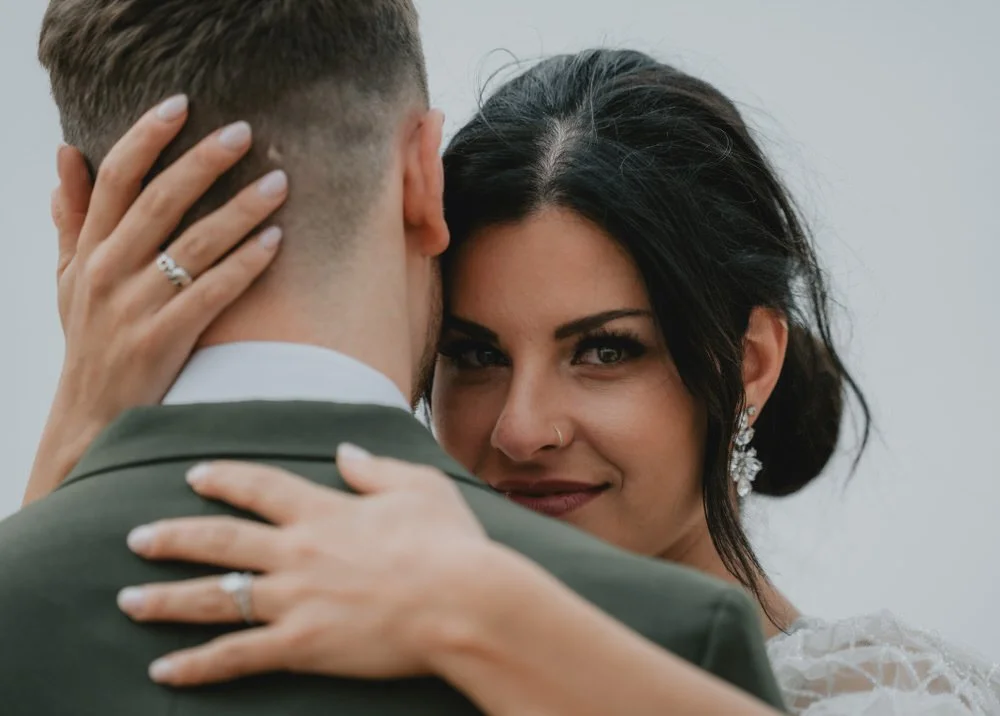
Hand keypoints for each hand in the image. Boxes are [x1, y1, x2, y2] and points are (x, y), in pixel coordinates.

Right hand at [25, 95, 288, 503]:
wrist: (91, 418)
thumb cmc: (89, 341)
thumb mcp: (69, 279)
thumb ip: (73, 218)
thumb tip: (66, 155)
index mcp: (89, 250)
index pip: (116, 178)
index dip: (147, 136)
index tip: (183, 103)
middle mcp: (108, 270)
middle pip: (161, 201)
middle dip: (205, 162)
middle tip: (247, 131)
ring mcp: (135, 306)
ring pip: (195, 243)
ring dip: (241, 209)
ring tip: (280, 183)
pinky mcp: (163, 339)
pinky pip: (212, 292)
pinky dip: (245, 265)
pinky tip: (276, 242)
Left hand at [118, 445, 492, 685]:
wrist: (463, 600)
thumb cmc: (449, 542)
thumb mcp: (419, 487)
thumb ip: (375, 468)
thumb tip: (345, 452)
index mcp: (323, 510)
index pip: (258, 487)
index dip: (223, 479)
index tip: (194, 476)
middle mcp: (297, 551)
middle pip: (218, 541)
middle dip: (172, 537)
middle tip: (136, 538)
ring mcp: (295, 599)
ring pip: (214, 597)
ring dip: (165, 599)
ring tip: (128, 601)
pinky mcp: (302, 645)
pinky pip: (236, 656)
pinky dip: (197, 666)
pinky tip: (164, 671)